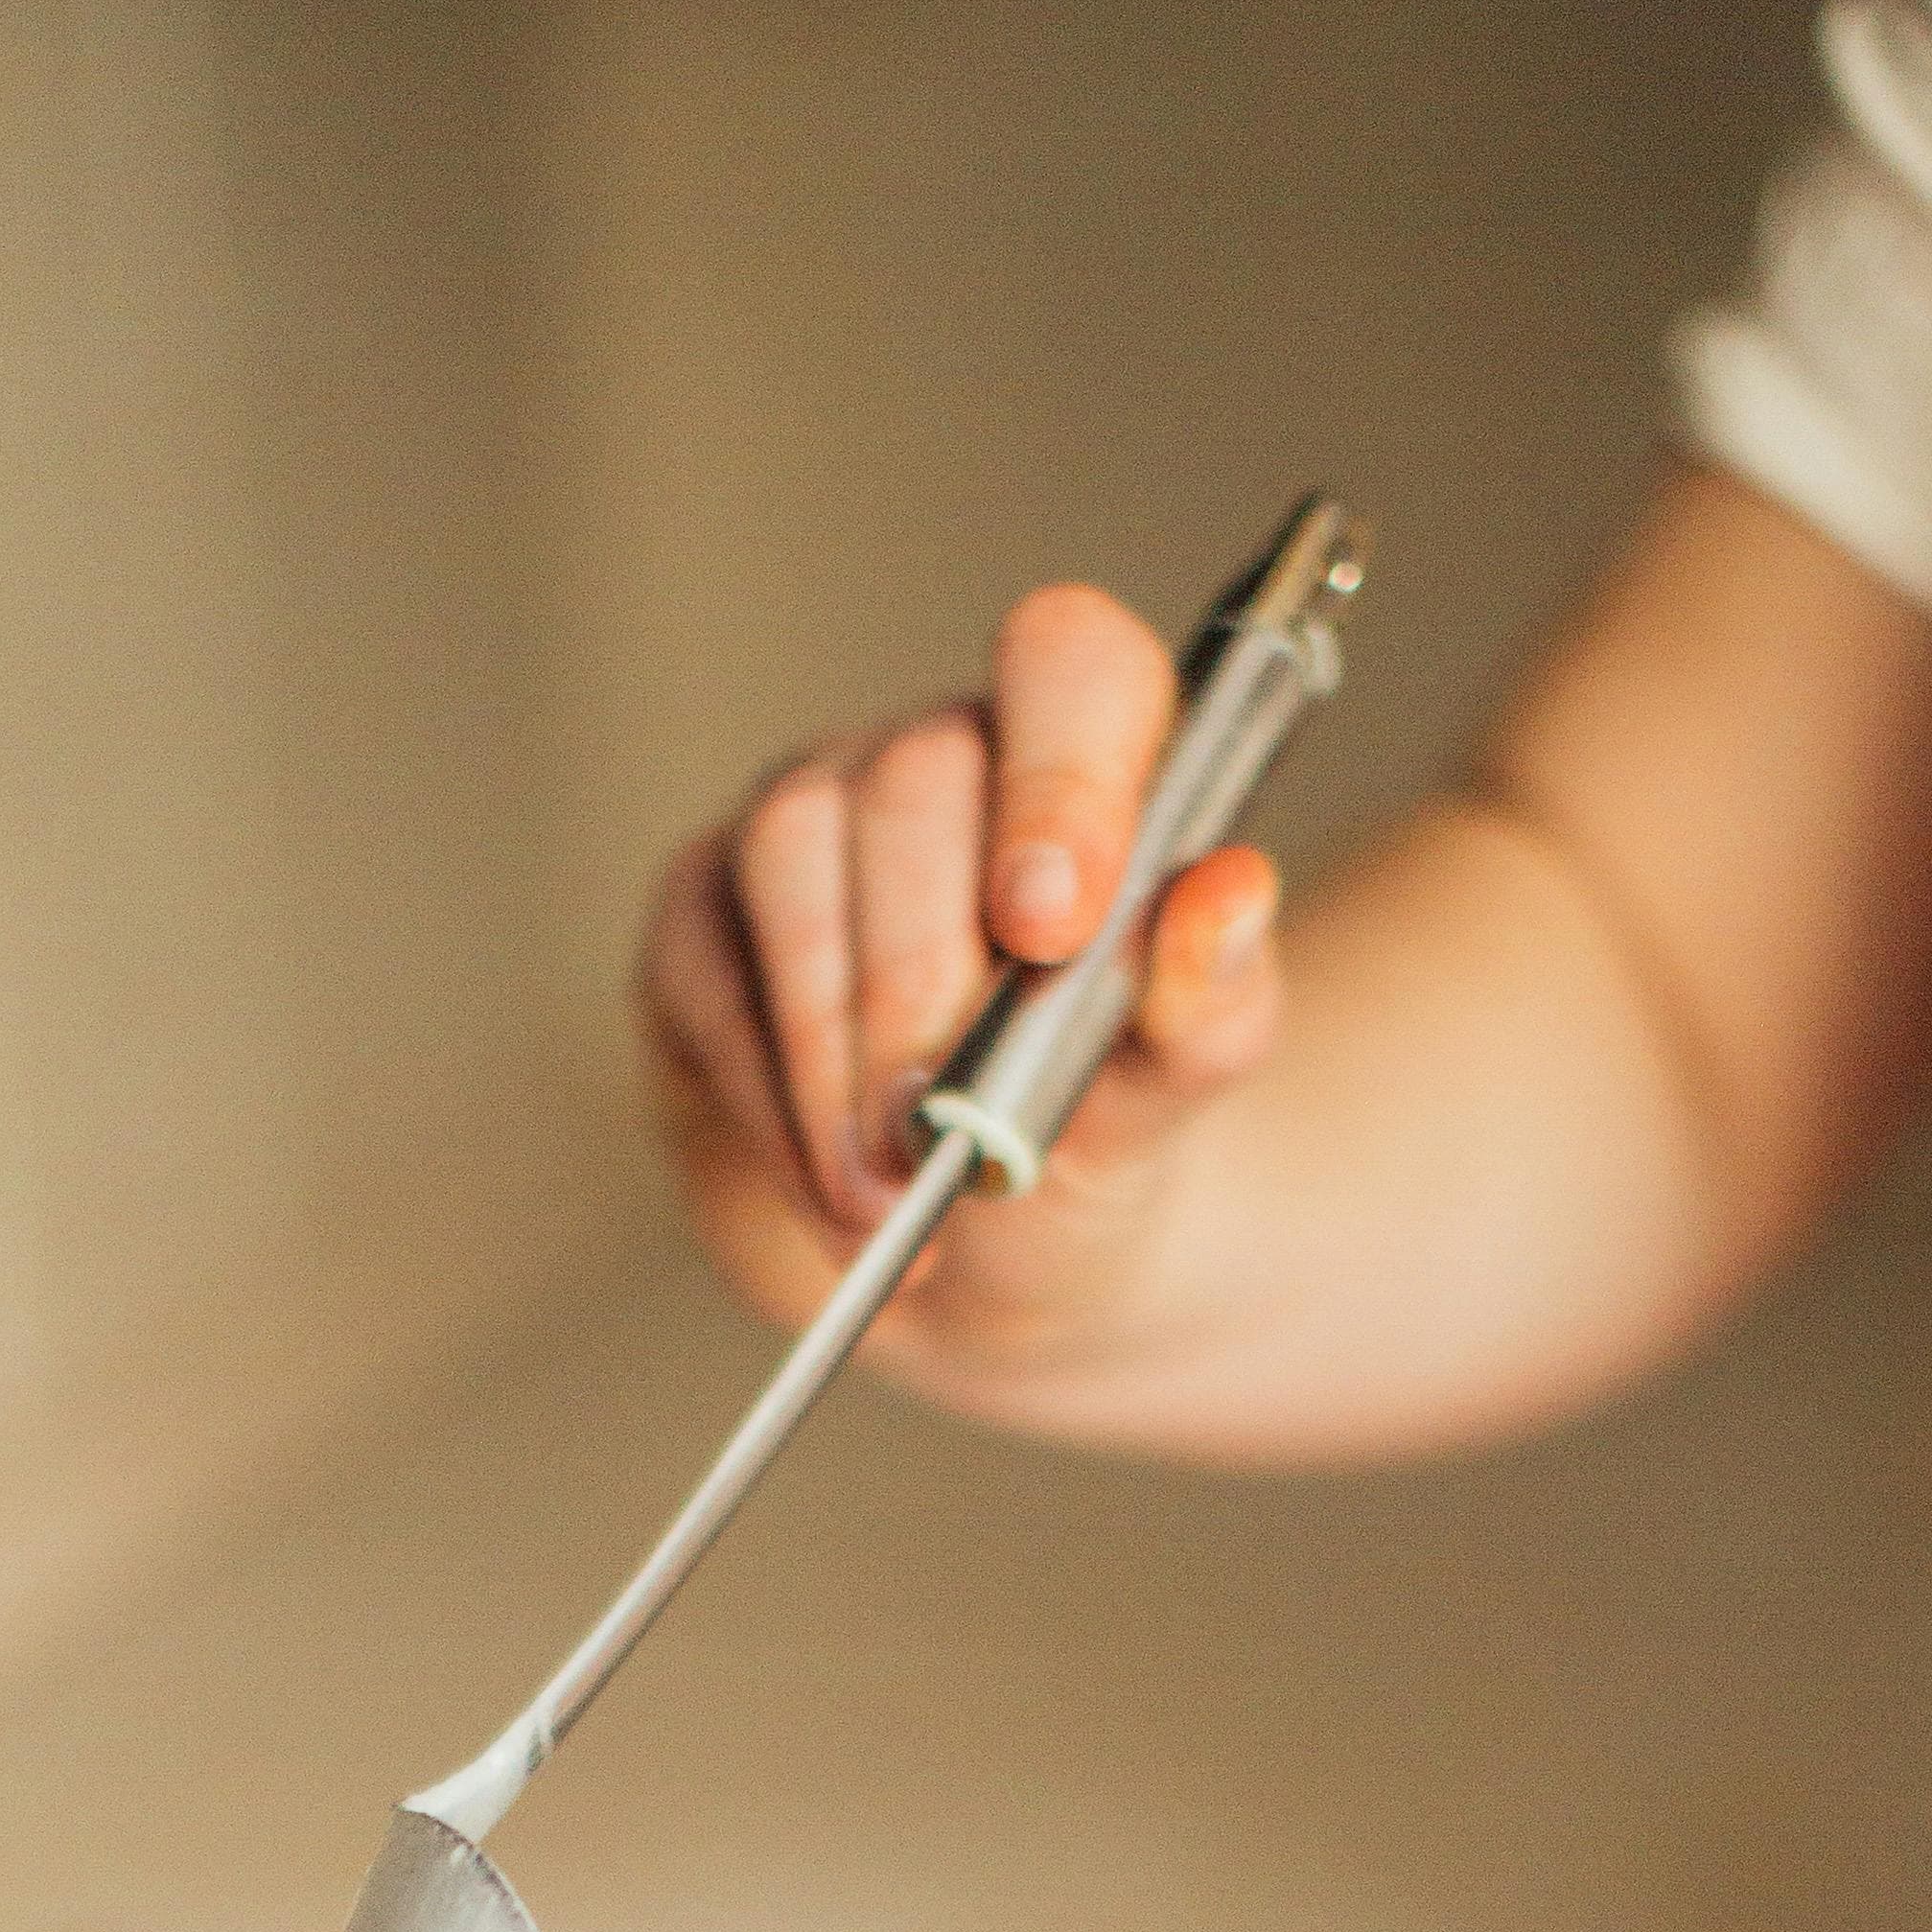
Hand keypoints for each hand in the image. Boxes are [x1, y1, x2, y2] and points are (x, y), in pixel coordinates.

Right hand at [635, 581, 1282, 1366]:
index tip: (1051, 930)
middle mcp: (939, 763)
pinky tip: (831, 1191)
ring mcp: (807, 823)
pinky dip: (770, 1098)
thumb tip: (1228, 894)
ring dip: (833, 1043)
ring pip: (790, 849)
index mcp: (1083, 759)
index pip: (1069, 667)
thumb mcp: (1171, 1090)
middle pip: (912, 778)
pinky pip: (710, 972)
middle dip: (923, 975)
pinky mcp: (703, 919)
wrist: (983, 1264)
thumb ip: (1210, 999)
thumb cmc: (1087, 1136)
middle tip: (946, 1130)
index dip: (1059, 778)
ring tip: (888, 1189)